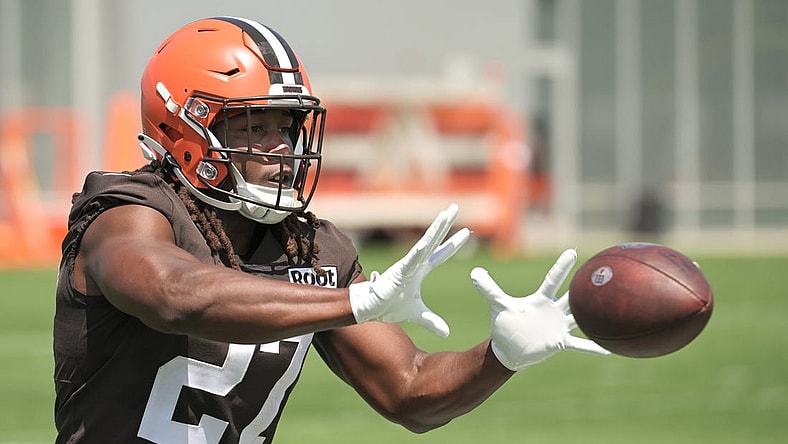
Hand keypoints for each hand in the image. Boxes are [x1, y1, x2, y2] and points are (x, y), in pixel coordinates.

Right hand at [348, 203, 469, 336]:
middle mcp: (415, 263)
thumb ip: (431, 321)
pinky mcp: (398, 272)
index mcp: (420, 270)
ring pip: (425, 243)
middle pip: (434, 240)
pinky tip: (427, 242)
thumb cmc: (388, 306)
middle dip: (445, 224)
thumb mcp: (416, 314)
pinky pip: (410, 260)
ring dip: (436, 229)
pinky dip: (418, 251)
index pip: (441, 254)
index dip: (453, 244)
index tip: (467, 232)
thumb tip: (446, 333)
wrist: (369, 309)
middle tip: (455, 207)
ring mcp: (407, 265)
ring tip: (446, 214)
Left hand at [471, 249, 609, 370]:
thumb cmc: (505, 324)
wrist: (509, 348)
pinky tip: (608, 352)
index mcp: (540, 300)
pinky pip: (578, 344)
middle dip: (582, 284)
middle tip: (599, 270)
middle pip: (571, 295)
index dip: (561, 267)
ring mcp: (558, 326)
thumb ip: (488, 288)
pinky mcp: (559, 342)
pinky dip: (591, 347)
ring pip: (579, 317)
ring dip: (592, 313)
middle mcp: (553, 310)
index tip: (571, 252)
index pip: (552, 280)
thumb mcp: (498, 305)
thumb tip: (473, 271)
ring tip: (612, 306)